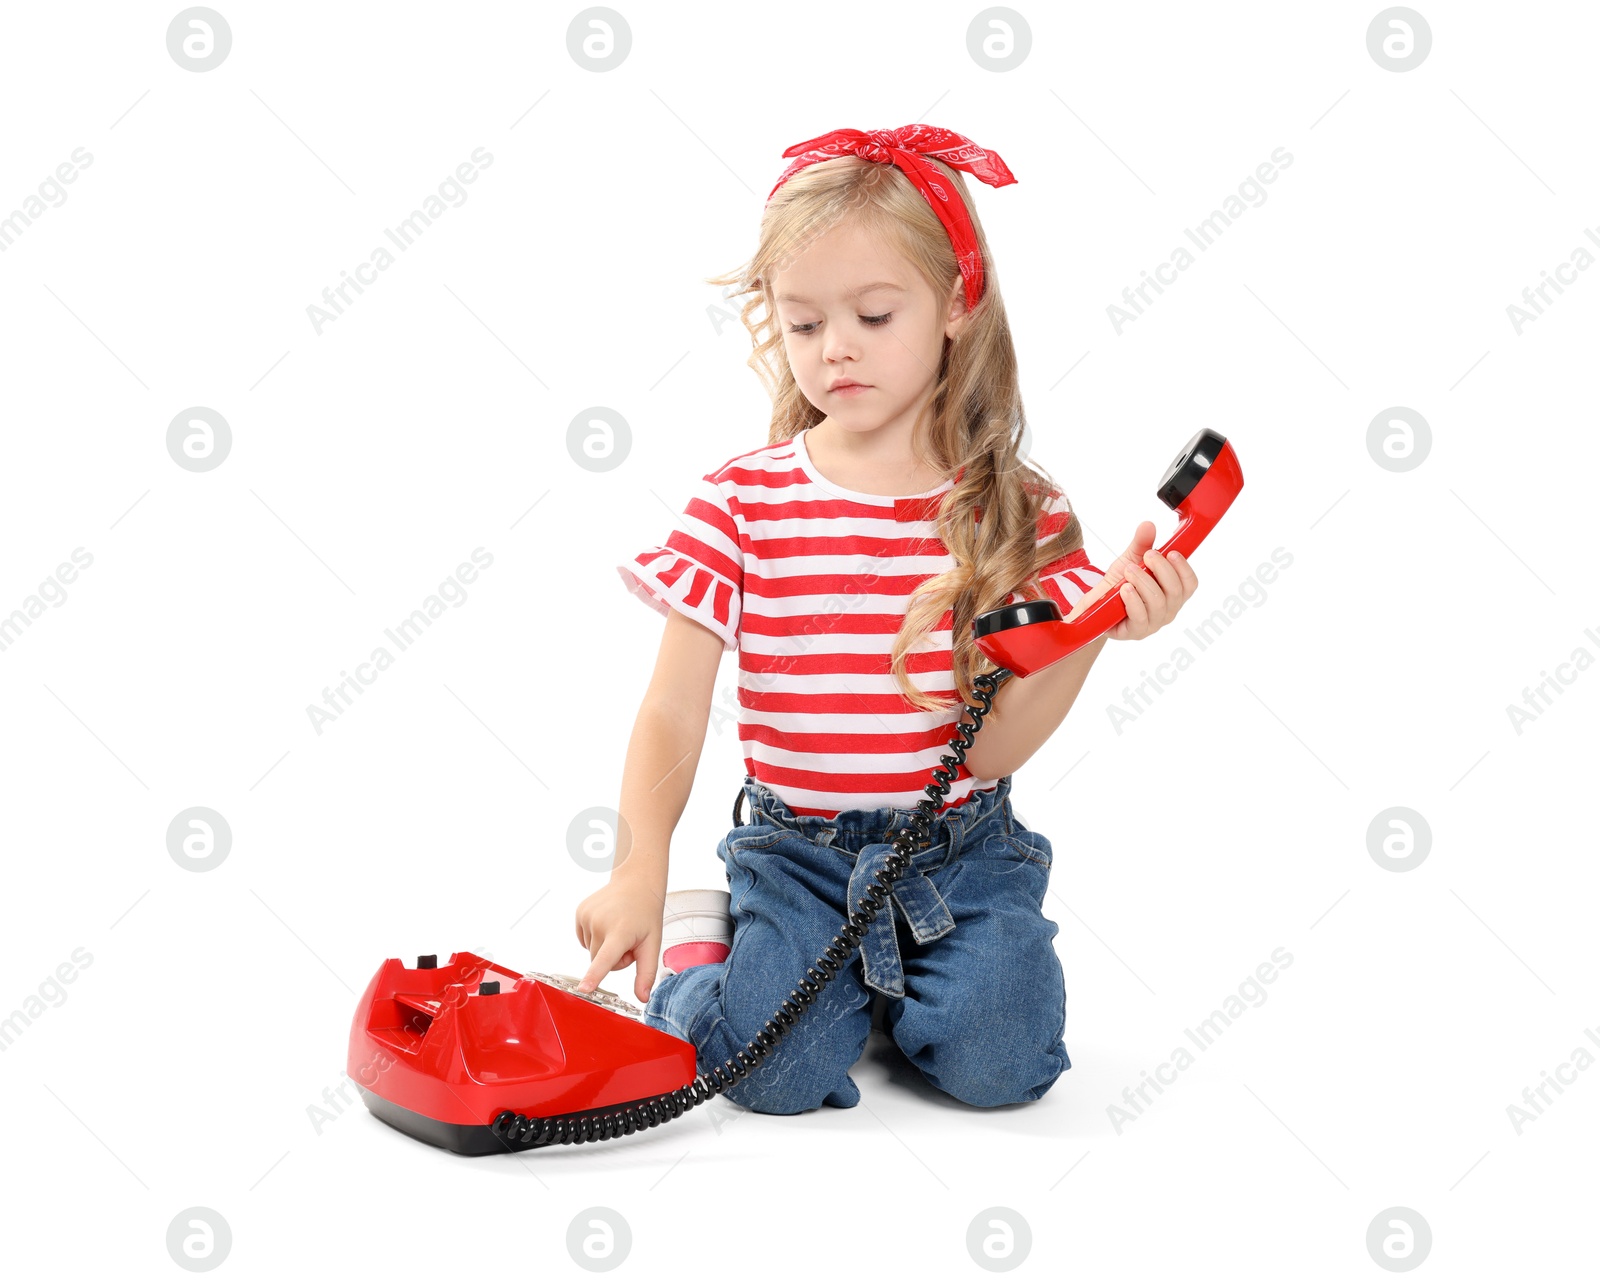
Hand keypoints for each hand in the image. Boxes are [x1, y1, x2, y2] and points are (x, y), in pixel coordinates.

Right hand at [573, 874, 666, 1004]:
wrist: (636, 883)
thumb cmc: (646, 915)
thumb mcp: (652, 944)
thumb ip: (646, 973)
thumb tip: (642, 999)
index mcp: (621, 932)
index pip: (606, 959)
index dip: (594, 976)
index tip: (583, 989)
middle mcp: (601, 922)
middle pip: (598, 961)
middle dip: (612, 958)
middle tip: (627, 940)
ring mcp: (587, 915)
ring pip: (591, 951)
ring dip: (604, 946)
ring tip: (618, 928)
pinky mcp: (580, 911)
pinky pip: (584, 939)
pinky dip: (595, 936)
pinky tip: (607, 923)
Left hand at [1094, 521, 1198, 640]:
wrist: (1093, 605)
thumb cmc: (1118, 584)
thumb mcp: (1130, 559)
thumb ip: (1141, 544)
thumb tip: (1148, 524)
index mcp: (1173, 593)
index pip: (1190, 584)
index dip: (1184, 568)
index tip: (1171, 552)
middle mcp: (1168, 610)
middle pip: (1176, 592)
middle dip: (1162, 570)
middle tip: (1148, 555)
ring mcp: (1153, 623)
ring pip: (1158, 602)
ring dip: (1144, 581)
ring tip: (1129, 569)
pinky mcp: (1135, 632)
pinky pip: (1140, 617)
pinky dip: (1133, 600)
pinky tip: (1125, 589)